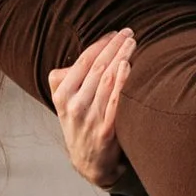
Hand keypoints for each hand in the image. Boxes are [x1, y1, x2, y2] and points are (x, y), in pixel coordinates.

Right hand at [49, 28, 136, 187]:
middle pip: (97, 67)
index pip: (83, 62)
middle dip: (114, 46)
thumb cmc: (81, 124)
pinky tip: (129, 67)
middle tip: (129, 33)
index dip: (100, 44)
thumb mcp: (64, 102)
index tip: (115, 32)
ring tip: (133, 44)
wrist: (89, 162)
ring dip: (122, 58)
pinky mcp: (105, 131)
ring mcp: (89, 119)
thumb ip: (66, 78)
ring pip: (107, 81)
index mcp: (62, 95)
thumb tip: (87, 53)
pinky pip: (115, 102)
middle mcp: (73, 105)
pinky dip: (121, 83)